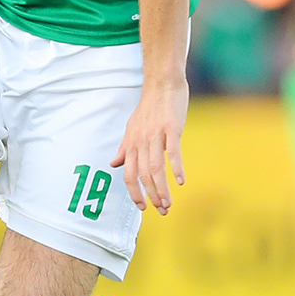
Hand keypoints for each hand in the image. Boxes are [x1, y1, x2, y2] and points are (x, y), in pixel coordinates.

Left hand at [111, 79, 187, 214]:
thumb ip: (124, 148)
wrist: (162, 84)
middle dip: (151, 196)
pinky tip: (180, 181)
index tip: (142, 207)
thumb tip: (114, 164)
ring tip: (169, 204)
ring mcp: (156, 135)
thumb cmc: (149, 108)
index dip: (134, 192)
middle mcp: (140, 142)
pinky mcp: (171, 129)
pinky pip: (172, 151)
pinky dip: (176, 167)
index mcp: (131, 144)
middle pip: (143, 175)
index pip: (129, 174)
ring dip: (162, 188)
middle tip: (162, 211)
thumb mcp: (131, 128)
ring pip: (156, 168)